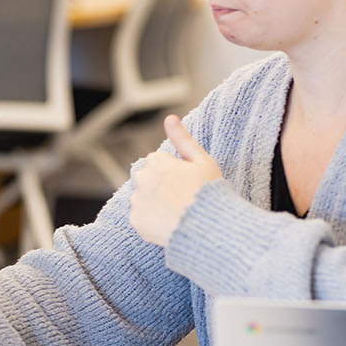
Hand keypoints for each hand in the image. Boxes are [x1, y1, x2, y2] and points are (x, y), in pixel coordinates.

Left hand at [128, 114, 222, 247]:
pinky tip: (169, 224)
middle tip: (182, 199)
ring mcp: (137, 200)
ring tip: (177, 212)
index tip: (187, 183)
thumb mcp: (203, 161)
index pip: (157, 163)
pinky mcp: (135, 220)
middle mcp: (142, 178)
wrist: (209, 227)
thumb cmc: (210, 192)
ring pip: (142, 199)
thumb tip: (169, 117)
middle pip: (147, 180)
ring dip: (154, 204)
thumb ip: (183, 139)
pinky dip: (151, 221)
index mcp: (156, 161)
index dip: (174, 173)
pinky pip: (140, 218)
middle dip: (159, 186)